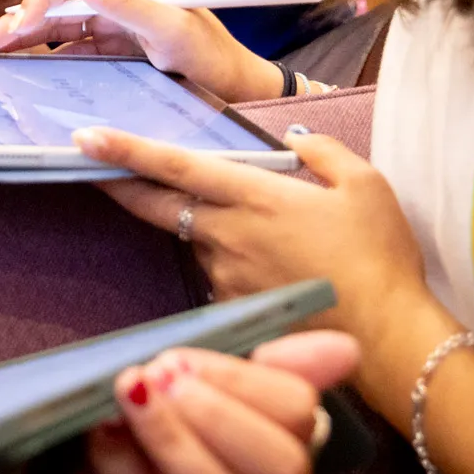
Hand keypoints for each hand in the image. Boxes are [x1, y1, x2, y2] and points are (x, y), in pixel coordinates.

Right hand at [0, 0, 283, 103]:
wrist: (239, 90)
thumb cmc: (213, 59)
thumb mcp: (173, 30)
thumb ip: (129, 5)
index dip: (38, 1)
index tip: (15, 28)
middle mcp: (116, 0)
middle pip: (55, 3)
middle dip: (17, 20)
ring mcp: (112, 26)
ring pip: (56, 27)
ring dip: (21, 37)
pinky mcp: (112, 51)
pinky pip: (68, 49)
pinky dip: (41, 56)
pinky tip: (18, 65)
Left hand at [31, 331, 358, 473]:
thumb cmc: (158, 456)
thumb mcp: (207, 405)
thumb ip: (262, 372)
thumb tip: (345, 347)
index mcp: (289, 469)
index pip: (301, 417)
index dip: (247, 378)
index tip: (186, 356)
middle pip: (280, 468)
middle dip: (222, 411)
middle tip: (164, 372)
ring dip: (174, 436)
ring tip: (130, 389)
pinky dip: (122, 460)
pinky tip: (102, 427)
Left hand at [86, 128, 430, 353]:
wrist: (388, 336)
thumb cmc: (380, 257)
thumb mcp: (365, 185)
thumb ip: (323, 152)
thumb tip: (297, 140)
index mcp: (255, 197)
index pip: (175, 168)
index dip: (126, 151)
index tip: (85, 138)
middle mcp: (228, 235)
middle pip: (158, 205)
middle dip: (118, 182)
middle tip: (88, 163)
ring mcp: (226, 276)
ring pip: (198, 240)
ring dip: (209, 229)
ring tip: (274, 238)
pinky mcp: (233, 309)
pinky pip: (220, 277)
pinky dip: (234, 265)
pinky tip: (277, 272)